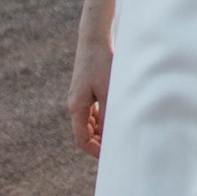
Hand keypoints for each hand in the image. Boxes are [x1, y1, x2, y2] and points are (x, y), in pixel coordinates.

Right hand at [67, 34, 110, 158]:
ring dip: (103, 131)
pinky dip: (103, 119)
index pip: (82, 139)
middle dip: (100, 142)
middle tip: (119, 147)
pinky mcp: (86, 91)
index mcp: (76, 108)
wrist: (94, 40)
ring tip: (121, 134)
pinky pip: (93, 113)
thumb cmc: (101, 63)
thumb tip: (111, 136)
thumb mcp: (108, 90)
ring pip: (90, 124)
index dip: (95, 151)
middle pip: (85, 133)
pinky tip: (117, 118)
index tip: (111, 155)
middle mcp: (74, 105)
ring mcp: (79, 99)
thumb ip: (108, 114)